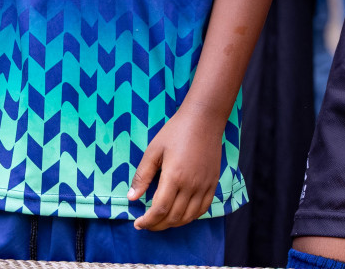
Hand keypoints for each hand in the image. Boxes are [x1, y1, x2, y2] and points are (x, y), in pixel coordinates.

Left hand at [128, 104, 224, 230]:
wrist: (204, 119)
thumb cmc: (176, 131)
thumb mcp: (153, 151)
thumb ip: (143, 176)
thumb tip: (131, 198)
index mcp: (174, 177)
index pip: (160, 210)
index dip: (148, 221)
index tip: (138, 223)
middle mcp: (191, 185)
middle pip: (174, 217)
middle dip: (157, 225)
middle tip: (147, 223)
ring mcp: (204, 185)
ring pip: (189, 216)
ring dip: (173, 223)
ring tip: (161, 221)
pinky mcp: (213, 182)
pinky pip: (204, 208)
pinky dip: (191, 216)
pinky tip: (181, 214)